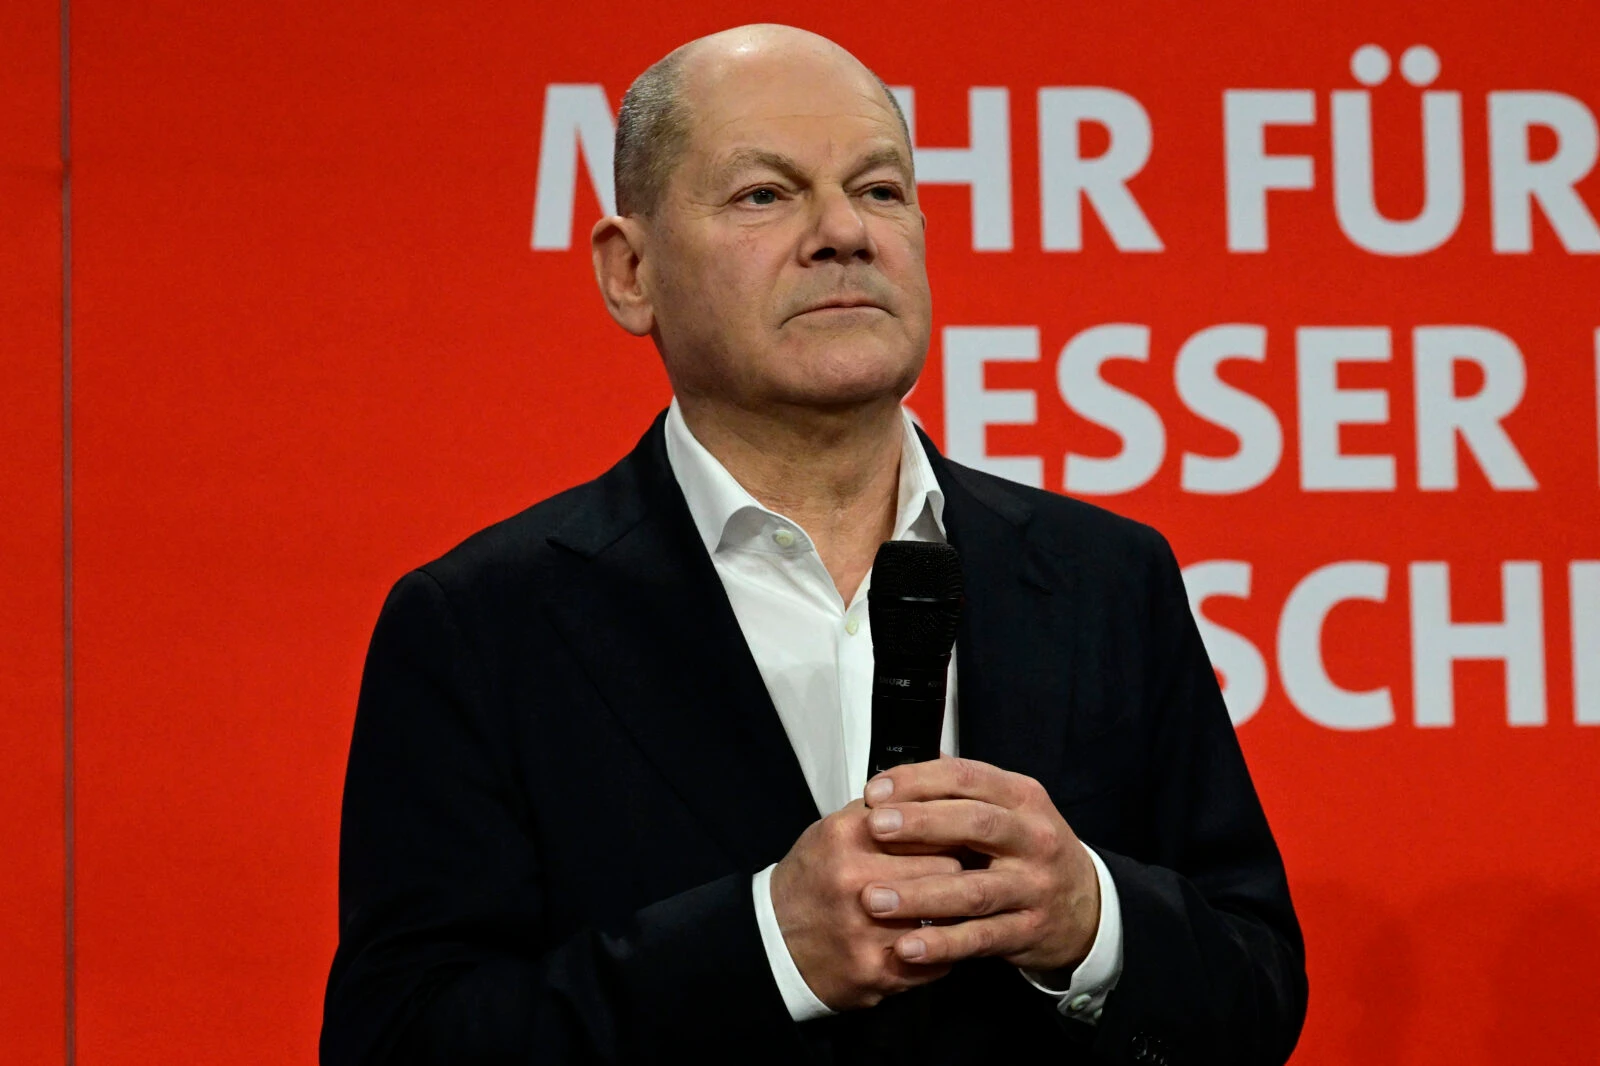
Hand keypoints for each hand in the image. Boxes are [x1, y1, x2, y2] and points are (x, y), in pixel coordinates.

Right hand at [770, 799, 963, 1010]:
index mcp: (847, 837)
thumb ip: (881, 809)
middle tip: (951, 876)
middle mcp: (855, 881)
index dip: (947, 832)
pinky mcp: (876, 972)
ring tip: (942, 909)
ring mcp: (866, 931)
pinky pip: (935, 961)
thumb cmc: (813, 879)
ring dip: (950, 914)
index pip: (928, 825)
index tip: (955, 837)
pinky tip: (929, 941)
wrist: (775, 940)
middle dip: (954, 871)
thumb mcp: (833, 829)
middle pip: (947, 868)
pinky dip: (939, 951)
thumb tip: (932, 789)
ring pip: (946, 917)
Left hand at [860, 757, 1099, 973]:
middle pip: (976, 823)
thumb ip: (956, 796)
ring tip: (874, 898)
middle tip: (874, 828)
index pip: (967, 777)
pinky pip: (980, 938)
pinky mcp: (1028, 931)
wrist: (1086, 906)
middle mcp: (1033, 838)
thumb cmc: (1028, 851)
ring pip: (974, 889)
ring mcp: (1033, 887)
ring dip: (920, 894)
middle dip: (920, 824)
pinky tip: (906, 947)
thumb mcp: (1007, 810)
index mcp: (1021, 797)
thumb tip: (892, 781)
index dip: (918, 780)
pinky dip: (942, 944)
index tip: (874, 792)